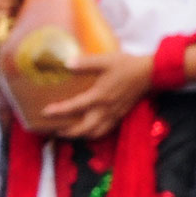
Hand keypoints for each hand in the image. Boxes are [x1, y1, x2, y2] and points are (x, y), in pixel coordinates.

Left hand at [39, 49, 154, 138]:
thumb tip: (66, 63)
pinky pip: (105, 130)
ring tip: (67, 132)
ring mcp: (114, 114)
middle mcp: (106, 109)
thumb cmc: (126, 66)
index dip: (59, 111)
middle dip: (68, 132)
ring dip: (80, 135)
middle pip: (84, 128)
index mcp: (100, 96)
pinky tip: (86, 129)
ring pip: (95, 133)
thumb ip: (86, 63)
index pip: (75, 107)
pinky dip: (93, 133)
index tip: (45, 112)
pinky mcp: (120, 115)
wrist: (150, 74)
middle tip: (53, 129)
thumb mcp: (105, 60)